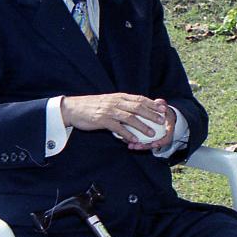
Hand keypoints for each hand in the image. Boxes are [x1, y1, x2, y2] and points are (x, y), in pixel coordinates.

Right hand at [60, 93, 175, 150]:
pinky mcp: (103, 120)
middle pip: (138, 107)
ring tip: (151, 133)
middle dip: (152, 114)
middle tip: (162, 121)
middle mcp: (116, 102)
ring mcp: (110, 111)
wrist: (73, 108)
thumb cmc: (93, 106)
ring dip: (142, 126)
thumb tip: (137, 106)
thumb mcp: (110, 100)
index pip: (140, 99)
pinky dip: (127, 134)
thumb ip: (123, 103)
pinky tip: (134, 140)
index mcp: (119, 96)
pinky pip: (118, 128)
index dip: (152, 104)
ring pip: (130, 118)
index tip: (163, 109)